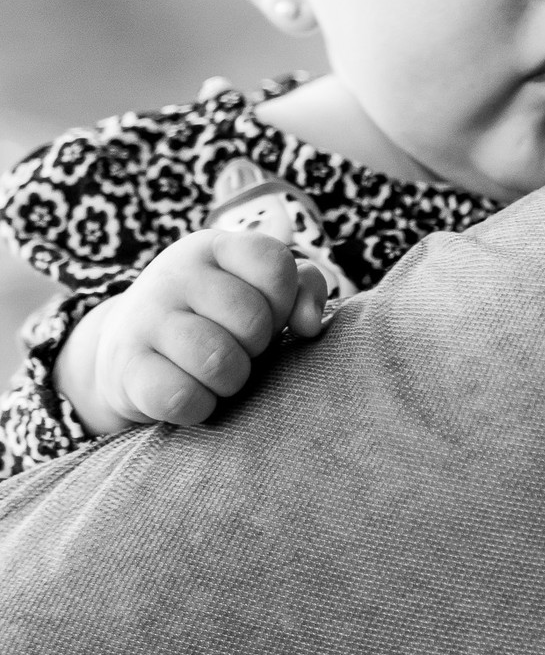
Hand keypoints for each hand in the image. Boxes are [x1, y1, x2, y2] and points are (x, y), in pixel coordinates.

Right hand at [52, 231, 328, 436]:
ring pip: (220, 362)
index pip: (275, 264)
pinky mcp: (126, 368)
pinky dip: (199, 407)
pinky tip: (192, 394)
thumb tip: (310, 325)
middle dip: (258, 347)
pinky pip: (183, 398)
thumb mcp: (256, 288)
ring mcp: (146, 319)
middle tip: (239, 349)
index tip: (269, 315)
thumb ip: (302, 289)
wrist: (124, 347)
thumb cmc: (213, 316)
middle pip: (252, 319)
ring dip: (232, 381)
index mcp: (214, 247)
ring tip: (219, 374)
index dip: (284, 301)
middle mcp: (175, 273)